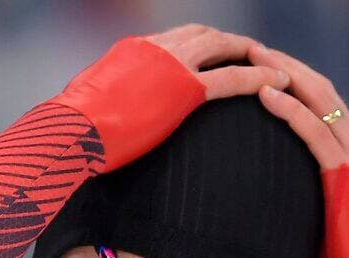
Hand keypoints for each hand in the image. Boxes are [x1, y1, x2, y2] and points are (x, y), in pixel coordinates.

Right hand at [53, 25, 290, 172]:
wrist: (71, 132)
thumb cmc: (73, 132)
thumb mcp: (94, 108)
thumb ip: (115, 102)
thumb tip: (113, 118)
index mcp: (134, 49)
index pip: (177, 38)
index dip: (205, 45)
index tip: (220, 54)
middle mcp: (155, 47)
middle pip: (205, 34)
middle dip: (232, 43)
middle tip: (254, 56)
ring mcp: (170, 63)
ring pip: (223, 47)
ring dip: (251, 54)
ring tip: (274, 67)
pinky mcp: (183, 88)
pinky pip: (232, 78)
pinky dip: (258, 77)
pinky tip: (278, 84)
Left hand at [248, 44, 348, 257]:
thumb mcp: (312, 224)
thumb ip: (294, 205)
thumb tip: (256, 212)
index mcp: (347, 155)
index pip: (318, 103)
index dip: (290, 80)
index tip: (258, 66)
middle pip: (319, 89)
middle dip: (284, 65)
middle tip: (251, 48)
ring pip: (319, 99)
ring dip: (284, 75)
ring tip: (254, 58)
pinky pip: (316, 132)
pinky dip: (290, 110)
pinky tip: (266, 94)